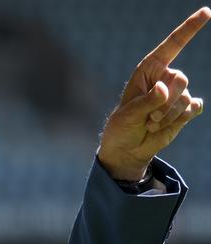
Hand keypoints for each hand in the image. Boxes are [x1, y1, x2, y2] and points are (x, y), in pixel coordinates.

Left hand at [98, 7, 210, 180]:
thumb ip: (146, 101)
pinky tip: (165, 124)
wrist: (128, 149)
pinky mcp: (186, 110)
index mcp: (149, 70)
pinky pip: (194, 108)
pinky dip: (180, 119)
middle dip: (165, 102)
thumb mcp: (128, 114)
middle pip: (181, 79)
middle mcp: (166, 78)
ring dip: (167, 116)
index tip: (207, 12)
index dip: (189, 28)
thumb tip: (164, 89)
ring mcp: (177, 94)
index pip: (172, 45)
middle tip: (149, 117)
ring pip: (185, 99)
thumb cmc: (122, 127)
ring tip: (151, 123)